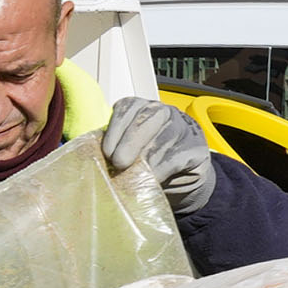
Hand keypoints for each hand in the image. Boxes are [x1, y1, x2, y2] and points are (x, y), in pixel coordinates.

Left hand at [101, 96, 215, 215]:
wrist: (178, 179)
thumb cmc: (146, 162)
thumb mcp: (126, 151)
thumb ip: (112, 148)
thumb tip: (91, 158)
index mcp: (141, 108)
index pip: (126, 108)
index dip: (115, 130)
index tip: (106, 152)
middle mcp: (164, 112)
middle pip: (146, 119)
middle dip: (129, 142)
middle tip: (118, 163)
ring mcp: (184, 128)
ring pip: (161, 139)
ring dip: (144, 161)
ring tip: (132, 176)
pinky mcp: (196, 149)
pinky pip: (175, 158)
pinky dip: (160, 171)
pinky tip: (151, 180)